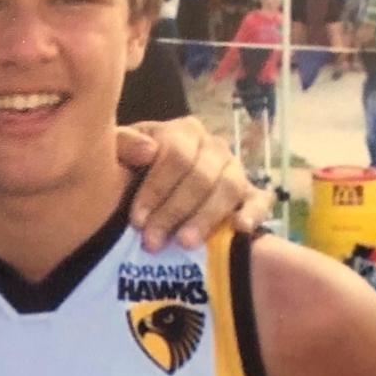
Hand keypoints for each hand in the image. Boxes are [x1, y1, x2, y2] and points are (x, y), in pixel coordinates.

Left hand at [117, 117, 272, 250]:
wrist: (141, 181)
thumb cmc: (128, 167)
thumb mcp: (116, 152)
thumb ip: (122, 144)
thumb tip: (148, 150)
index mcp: (182, 132)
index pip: (176, 157)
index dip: (156, 189)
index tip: (136, 220)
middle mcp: (212, 146)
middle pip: (202, 176)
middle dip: (175, 212)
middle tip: (153, 242)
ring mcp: (234, 168)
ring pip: (229, 188)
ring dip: (206, 218)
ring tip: (185, 244)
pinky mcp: (250, 192)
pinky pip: (260, 200)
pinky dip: (253, 213)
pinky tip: (240, 229)